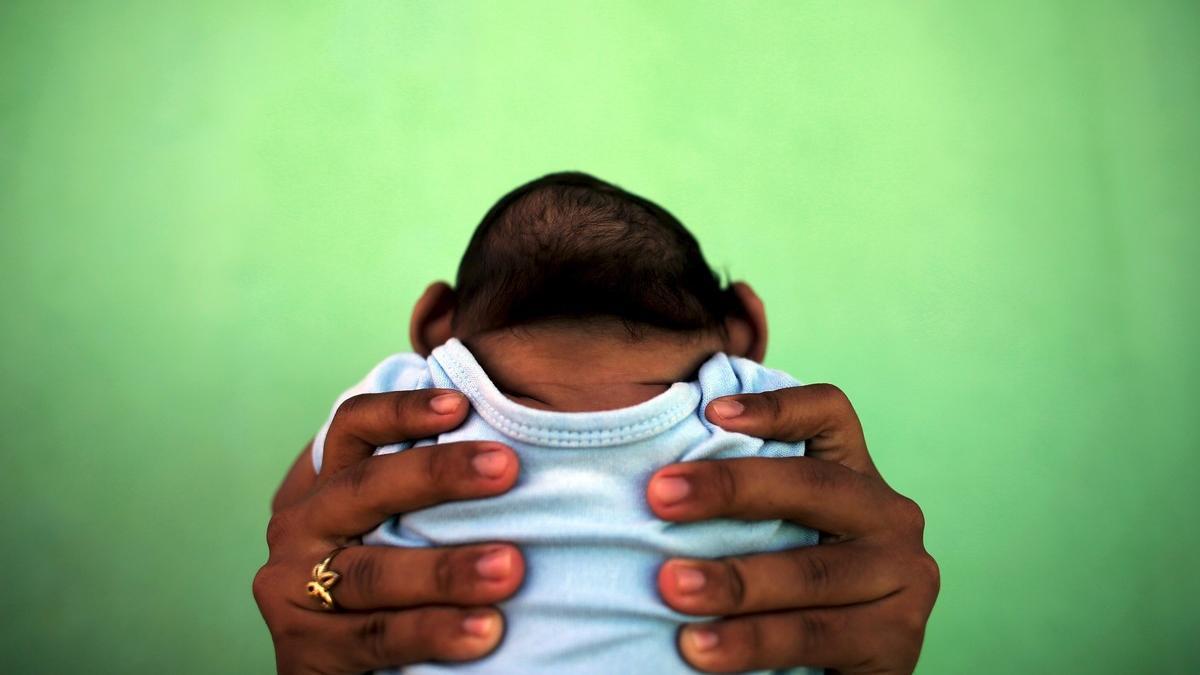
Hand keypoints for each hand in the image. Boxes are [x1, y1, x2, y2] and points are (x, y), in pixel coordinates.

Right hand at [253, 390, 525, 673]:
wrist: (346, 672)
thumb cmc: (394, 587)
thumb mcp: (397, 530)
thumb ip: (431, 497)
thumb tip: (516, 448)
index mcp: (326, 488)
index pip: (353, 429)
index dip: (401, 411)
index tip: (461, 404)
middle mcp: (300, 528)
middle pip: (365, 489)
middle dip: (438, 475)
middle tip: (506, 467)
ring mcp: (292, 590)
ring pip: (373, 572)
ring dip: (446, 570)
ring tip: (510, 568)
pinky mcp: (304, 651)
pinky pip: (376, 637)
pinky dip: (431, 633)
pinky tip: (485, 632)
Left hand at [647, 384, 938, 673]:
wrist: (841, 671)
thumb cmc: (786, 591)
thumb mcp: (777, 534)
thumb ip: (744, 505)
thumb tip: (653, 479)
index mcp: (854, 475)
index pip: (829, 414)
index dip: (776, 406)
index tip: (711, 412)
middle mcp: (889, 515)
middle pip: (812, 485)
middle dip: (730, 488)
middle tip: (659, 496)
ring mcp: (902, 577)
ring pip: (810, 572)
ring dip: (734, 580)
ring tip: (672, 588)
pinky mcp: (896, 640)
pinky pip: (814, 635)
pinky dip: (751, 642)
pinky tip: (700, 648)